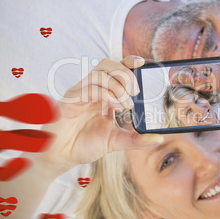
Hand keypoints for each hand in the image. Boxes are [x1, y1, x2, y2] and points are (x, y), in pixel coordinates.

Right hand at [40, 56, 162, 170]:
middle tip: (136, 91)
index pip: (115, 69)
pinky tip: (115, 107)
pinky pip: (89, 88)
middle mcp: (91, 89)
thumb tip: (158, 138)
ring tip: (127, 104)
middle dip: (125, 73)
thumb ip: (136, 139)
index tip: (142, 62)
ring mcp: (79, 93)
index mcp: (102, 94)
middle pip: (107, 65)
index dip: (128, 61)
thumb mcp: (116, 141)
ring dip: (117, 85)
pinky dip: (106, 94)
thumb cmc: (84, 145)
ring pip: (99, 73)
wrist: (61, 157)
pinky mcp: (69, 100)